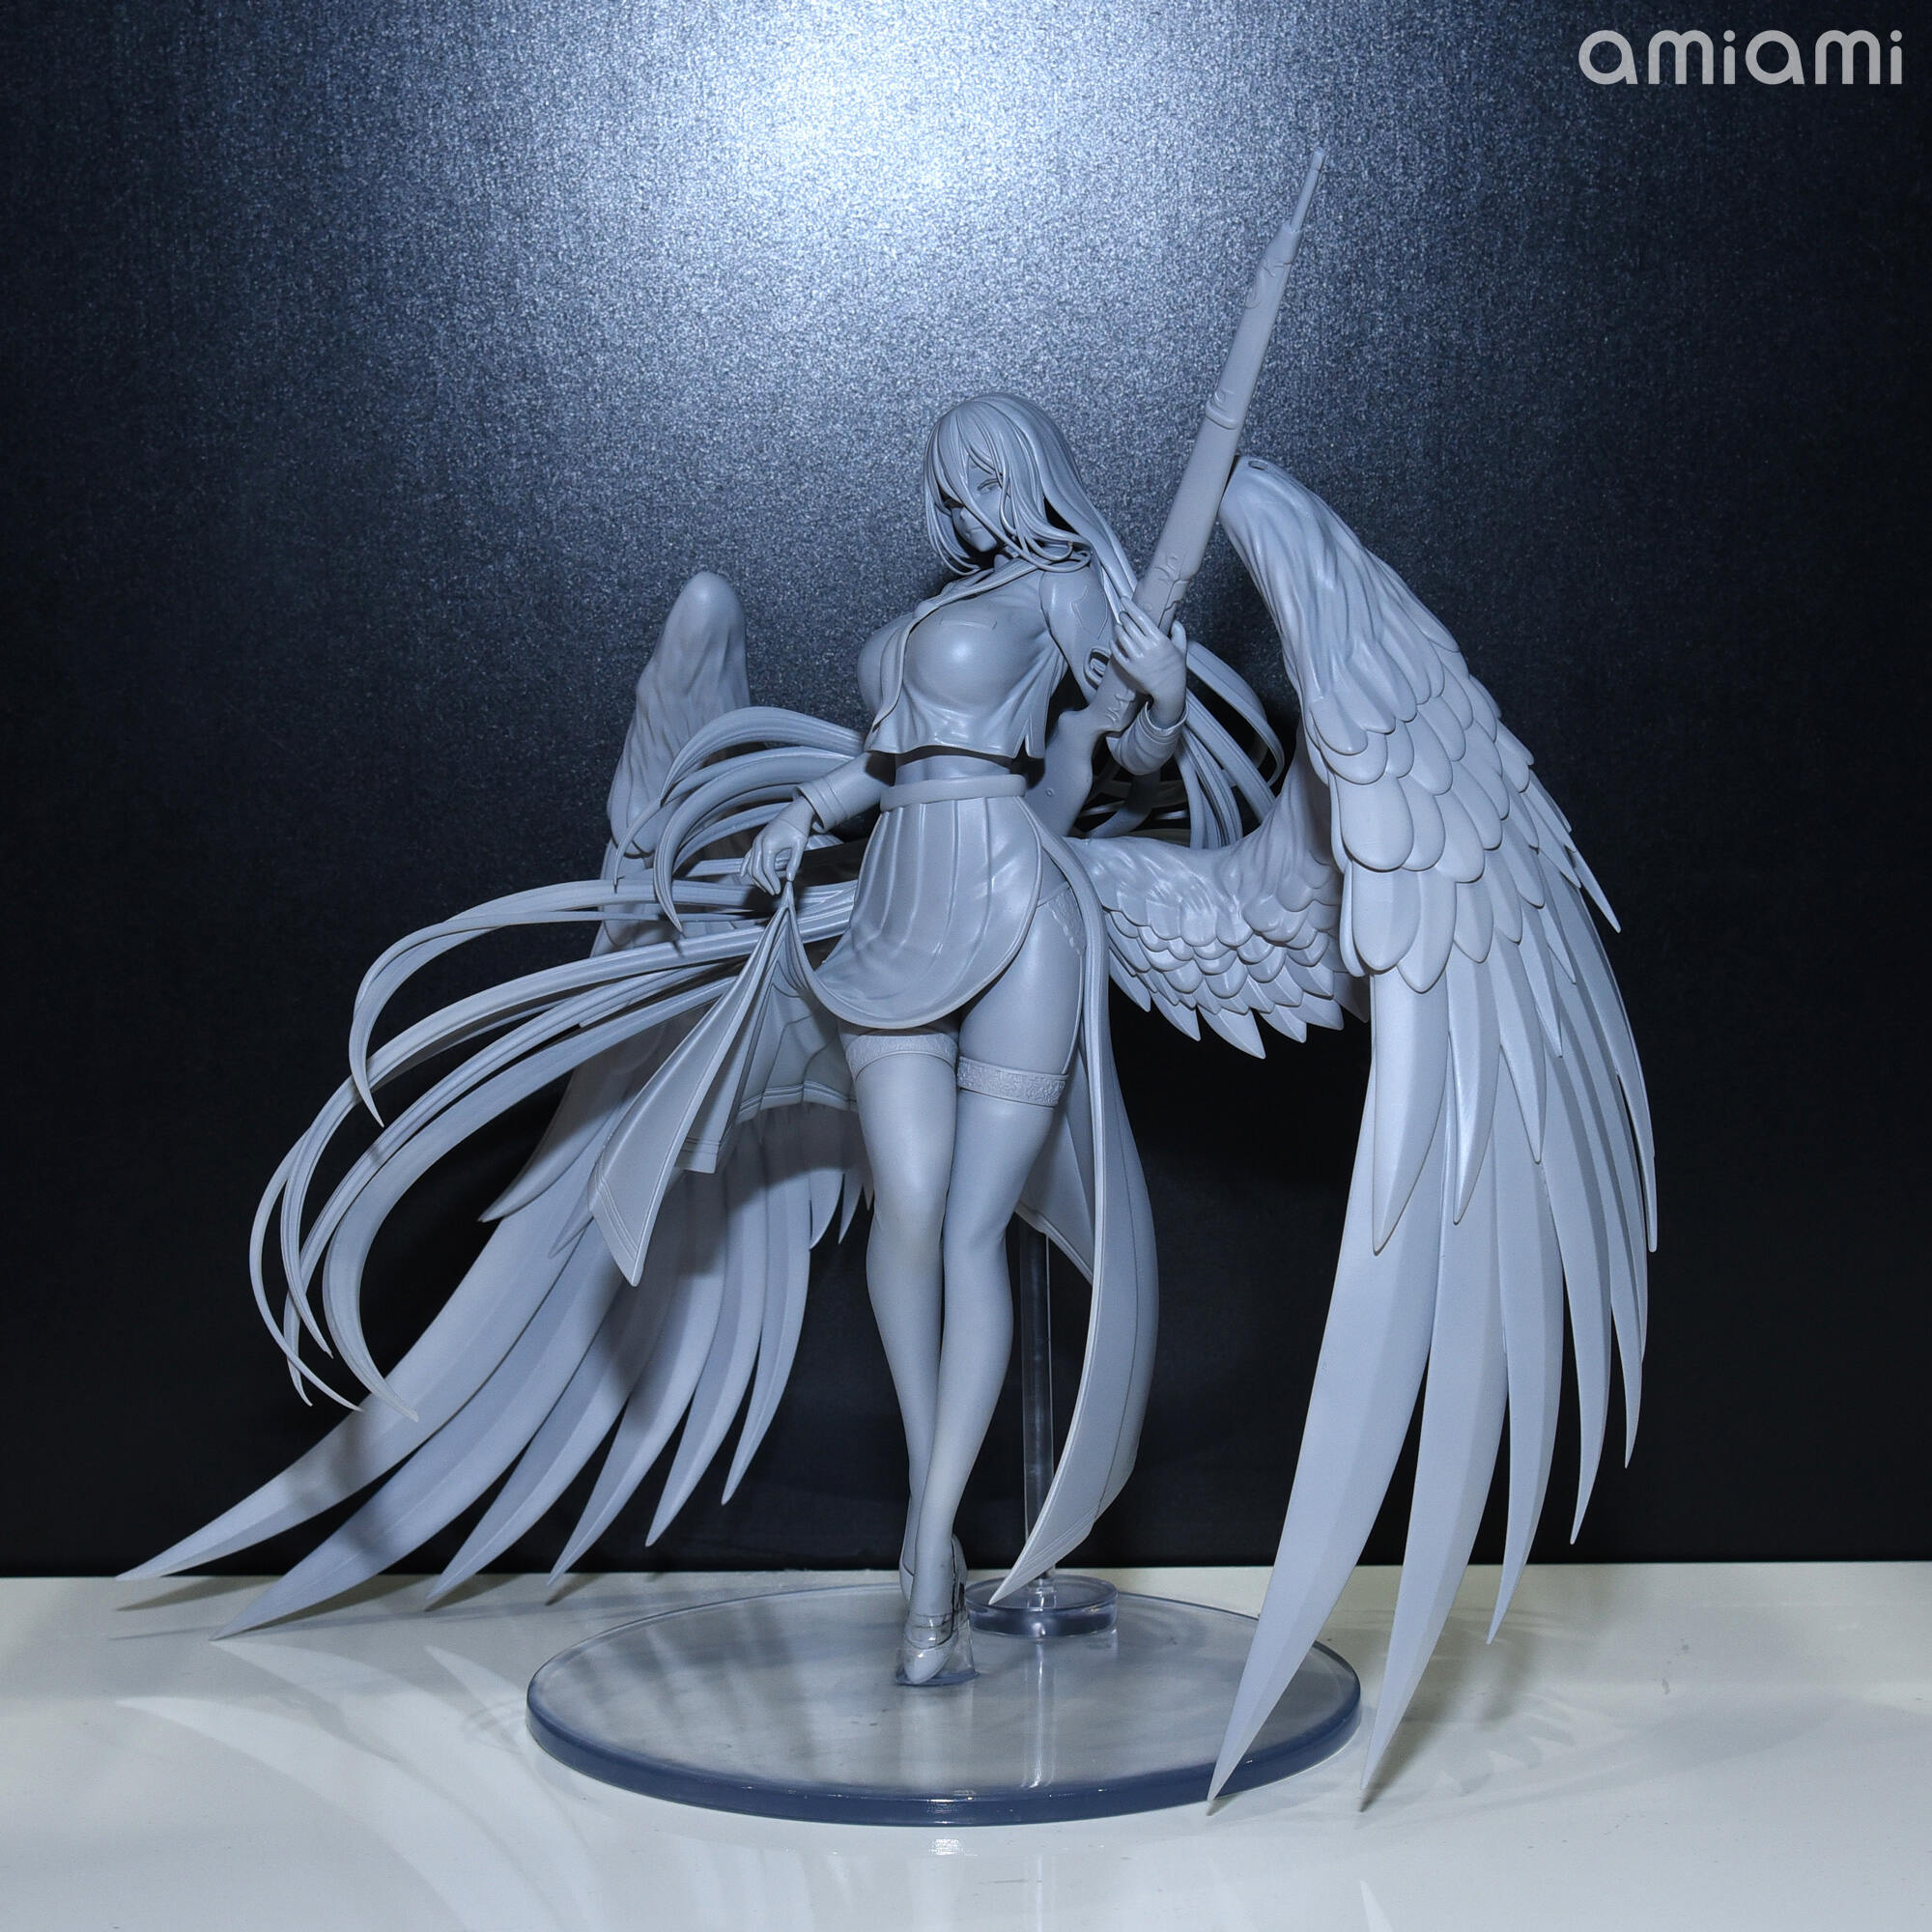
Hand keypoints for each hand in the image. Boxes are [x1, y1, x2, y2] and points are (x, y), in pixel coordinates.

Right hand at [743, 802, 812, 893]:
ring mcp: (756, 842)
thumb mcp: (800, 845)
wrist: (796, 812)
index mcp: (769, 845)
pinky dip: (745, 866)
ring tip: (767, 887)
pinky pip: (748, 856)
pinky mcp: (758, 841)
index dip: (772, 882)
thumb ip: (794, 863)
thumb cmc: (799, 827)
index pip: (767, 870)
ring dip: (757, 878)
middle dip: (764, 883)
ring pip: (751, 865)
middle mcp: (759, 843)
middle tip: (774, 891)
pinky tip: (742, 874)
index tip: (779, 890)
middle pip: (756, 870)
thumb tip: (790, 879)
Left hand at [1111, 604, 1187, 724]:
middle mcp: (1146, 648)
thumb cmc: (1176, 668)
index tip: (1124, 599)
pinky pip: (1117, 653)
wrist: (1169, 689)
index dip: (1131, 607)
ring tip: (1119, 625)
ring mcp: (1136, 658)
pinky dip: (1113, 644)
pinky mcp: (1129, 668)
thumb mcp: (1182, 647)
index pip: (1141, 618)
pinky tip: (1114, 640)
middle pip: (1129, 626)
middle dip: (1124, 616)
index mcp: (1159, 640)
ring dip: (1118, 628)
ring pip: (1121, 637)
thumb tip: (1174, 620)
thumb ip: (1179, 631)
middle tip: (1123, 613)